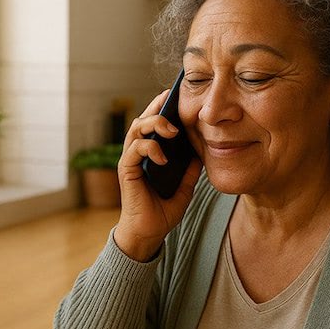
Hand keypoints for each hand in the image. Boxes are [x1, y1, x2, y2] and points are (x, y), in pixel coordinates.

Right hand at [114, 90, 201, 261]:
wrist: (149, 233)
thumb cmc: (162, 211)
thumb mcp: (185, 188)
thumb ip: (191, 171)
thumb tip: (202, 154)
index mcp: (150, 154)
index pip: (153, 124)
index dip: (162, 107)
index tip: (176, 94)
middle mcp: (137, 154)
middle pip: (142, 119)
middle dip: (157, 109)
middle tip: (174, 105)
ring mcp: (130, 161)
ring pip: (136, 129)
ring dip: (154, 124)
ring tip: (172, 131)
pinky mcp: (127, 171)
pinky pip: (135, 150)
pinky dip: (150, 148)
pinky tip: (163, 158)